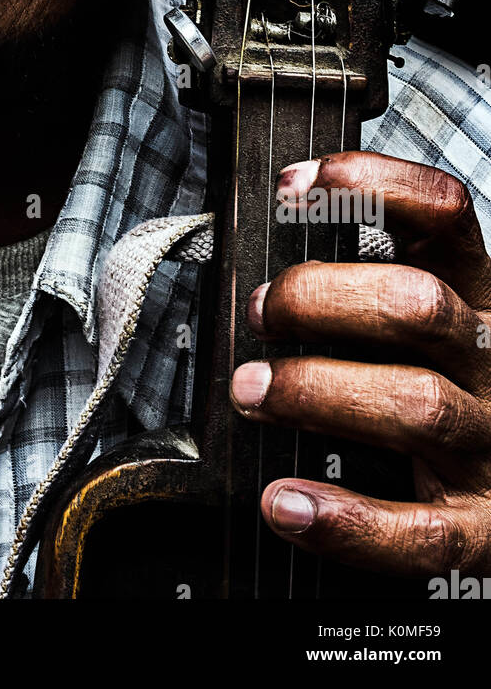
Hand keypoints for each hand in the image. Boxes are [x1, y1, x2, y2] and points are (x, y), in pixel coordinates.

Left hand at [229, 151, 490, 580]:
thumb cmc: (435, 394)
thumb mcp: (421, 325)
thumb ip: (364, 289)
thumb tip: (260, 270)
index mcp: (477, 296)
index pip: (444, 214)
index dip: (372, 186)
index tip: (294, 186)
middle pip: (417, 305)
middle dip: (322, 300)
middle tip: (262, 313)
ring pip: (416, 405)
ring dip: (317, 392)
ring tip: (251, 392)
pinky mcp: (483, 530)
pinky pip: (421, 532)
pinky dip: (347, 521)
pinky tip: (284, 504)